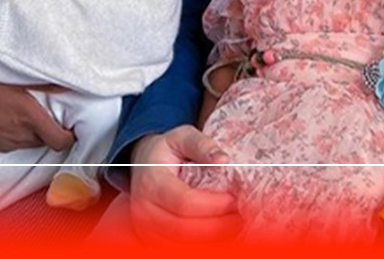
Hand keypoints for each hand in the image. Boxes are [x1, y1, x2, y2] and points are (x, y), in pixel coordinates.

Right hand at [0, 72, 74, 151]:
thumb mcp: (9, 78)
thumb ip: (40, 83)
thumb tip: (66, 83)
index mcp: (28, 117)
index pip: (62, 140)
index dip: (71, 134)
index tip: (72, 122)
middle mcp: (20, 135)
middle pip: (48, 141)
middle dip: (53, 129)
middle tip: (51, 110)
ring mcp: (6, 143)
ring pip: (31, 142)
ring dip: (35, 130)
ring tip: (29, 110)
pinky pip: (14, 143)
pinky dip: (18, 133)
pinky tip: (8, 115)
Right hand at [128, 127, 239, 242]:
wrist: (142, 164)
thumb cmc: (165, 150)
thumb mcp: (182, 136)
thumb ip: (202, 145)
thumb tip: (224, 160)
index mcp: (151, 182)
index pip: (184, 202)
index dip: (213, 205)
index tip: (234, 198)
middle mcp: (144, 209)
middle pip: (185, 228)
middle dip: (218, 224)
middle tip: (241, 214)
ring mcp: (146, 227)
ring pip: (183, 242)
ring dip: (213, 235)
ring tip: (234, 221)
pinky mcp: (152, 238)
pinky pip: (180, 246)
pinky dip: (203, 240)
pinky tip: (219, 228)